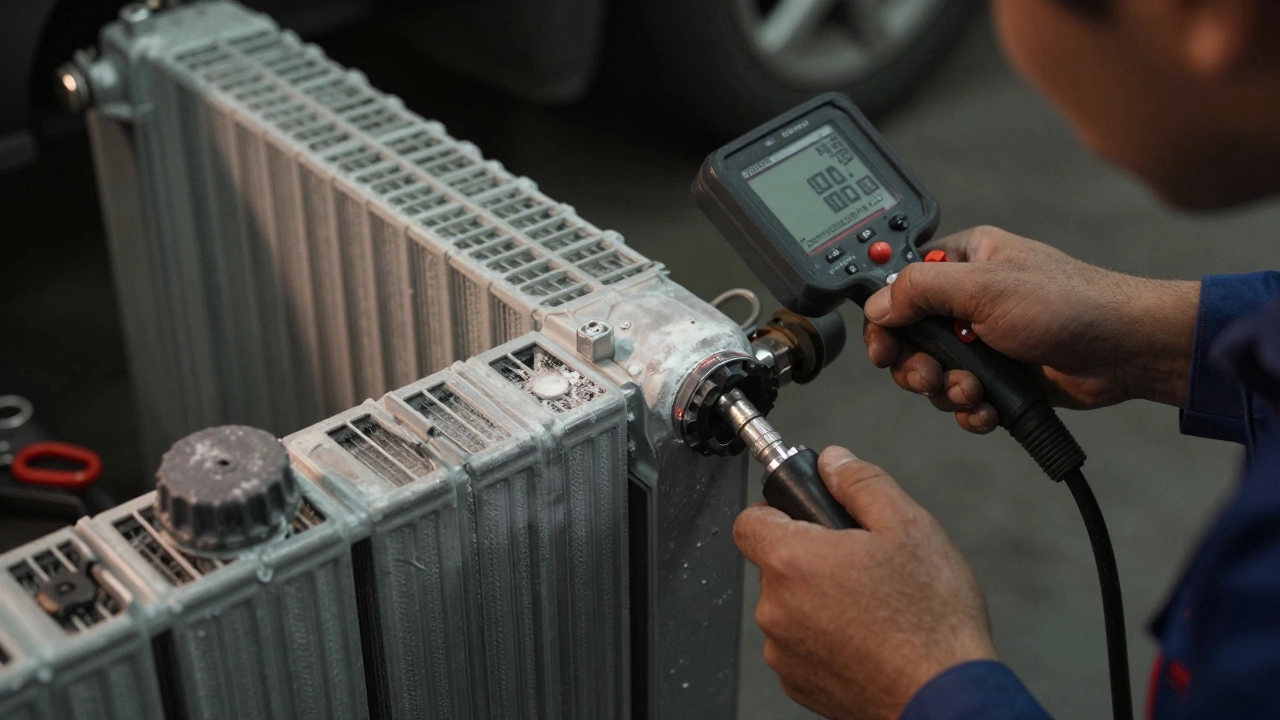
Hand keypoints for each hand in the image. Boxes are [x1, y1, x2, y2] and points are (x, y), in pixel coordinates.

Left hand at [734, 446, 995, 719]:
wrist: (945, 697)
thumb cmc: (930, 618)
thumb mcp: (909, 525)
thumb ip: (861, 482)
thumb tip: (834, 461)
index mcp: (792, 561)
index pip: (749, 519)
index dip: (777, 510)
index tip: (806, 515)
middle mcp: (776, 609)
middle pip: (776, 565)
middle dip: (812, 557)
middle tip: (863, 563)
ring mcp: (784, 651)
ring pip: (790, 607)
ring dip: (819, 600)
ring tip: (873, 606)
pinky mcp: (799, 683)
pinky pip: (801, 645)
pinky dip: (826, 638)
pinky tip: (869, 638)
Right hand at [863, 226, 1198, 432]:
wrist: (1124, 351)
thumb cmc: (1069, 303)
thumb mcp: (985, 287)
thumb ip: (920, 290)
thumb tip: (876, 305)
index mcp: (963, 261)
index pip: (898, 286)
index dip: (885, 318)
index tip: (885, 346)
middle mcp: (967, 299)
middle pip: (908, 338)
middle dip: (916, 365)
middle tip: (930, 375)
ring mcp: (982, 340)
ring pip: (932, 373)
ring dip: (946, 390)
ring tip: (973, 391)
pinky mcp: (999, 376)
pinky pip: (961, 399)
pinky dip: (969, 409)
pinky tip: (987, 408)